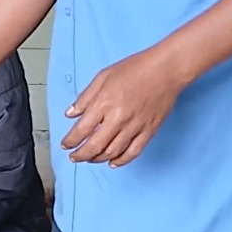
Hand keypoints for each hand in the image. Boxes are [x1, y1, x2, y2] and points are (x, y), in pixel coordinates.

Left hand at [61, 48, 187, 166]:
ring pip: (112, 152)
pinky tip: (113, 163)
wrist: (166, 70)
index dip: (70, 141)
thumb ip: (85, 97)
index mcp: (104, 103)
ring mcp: (134, 126)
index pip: (81, 130)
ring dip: (98, 159)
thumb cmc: (135, 68)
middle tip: (74, 157)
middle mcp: (118, 118)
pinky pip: (133, 152)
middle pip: (94, 146)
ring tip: (90, 159)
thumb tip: (71, 114)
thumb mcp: (103, 76)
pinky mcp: (149, 131)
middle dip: (81, 155)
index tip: (65, 145)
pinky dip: (121, 161)